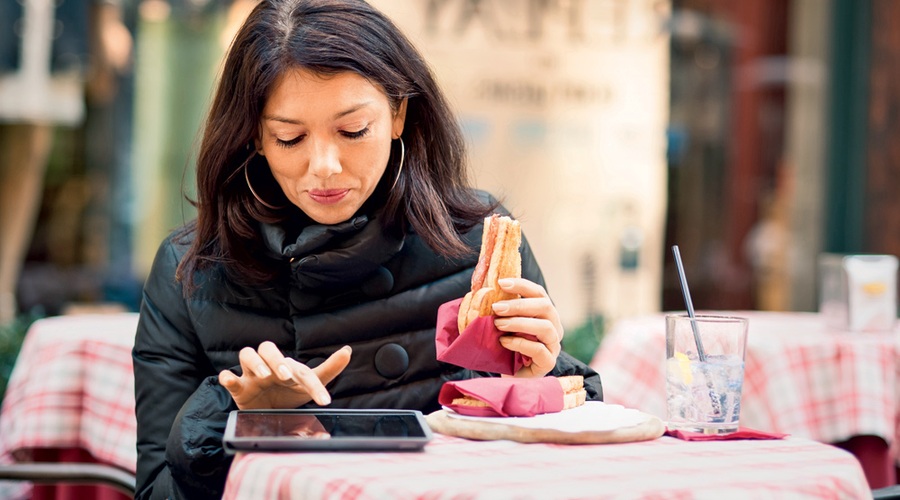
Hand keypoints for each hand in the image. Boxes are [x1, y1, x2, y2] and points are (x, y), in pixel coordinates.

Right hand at [218, 342, 351, 409]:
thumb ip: (328, 369)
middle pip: (267, 348)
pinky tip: (229, 379)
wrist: (267, 410)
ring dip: (255, 363)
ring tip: (265, 375)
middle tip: (286, 375)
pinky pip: (227, 376)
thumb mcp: (309, 383)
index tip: (324, 400)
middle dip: (276, 359)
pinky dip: (227, 376)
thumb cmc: (289, 392)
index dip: (312, 383)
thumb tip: (347, 350)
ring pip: (247, 355)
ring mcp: (251, 375)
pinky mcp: (238, 387)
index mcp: (287, 365)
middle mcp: (269, 366)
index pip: (299, 367)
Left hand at [491, 278, 563, 377]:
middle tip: (496, 308)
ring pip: (545, 327)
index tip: (501, 283)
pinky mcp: (548, 363)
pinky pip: (539, 350)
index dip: (522, 285)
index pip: (539, 293)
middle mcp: (554, 327)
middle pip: (545, 306)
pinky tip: (504, 341)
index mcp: (545, 314)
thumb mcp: (503, 324)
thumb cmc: (506, 346)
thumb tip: (481, 292)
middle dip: (519, 305)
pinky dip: (520, 343)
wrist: (509, 375)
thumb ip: (500, 310)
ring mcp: (553, 345)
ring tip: (498, 324)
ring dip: (519, 323)